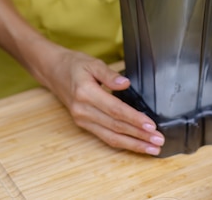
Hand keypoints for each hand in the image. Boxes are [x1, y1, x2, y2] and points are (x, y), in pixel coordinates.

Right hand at [39, 44, 164, 154]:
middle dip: (139, 136)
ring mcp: (82, 120)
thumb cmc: (74, 65)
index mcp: (86, 93)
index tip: (151, 125)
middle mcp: (83, 111)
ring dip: (133, 144)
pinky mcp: (83, 124)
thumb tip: (125, 83)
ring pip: (111, 136)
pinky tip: (135, 145)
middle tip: (158, 141)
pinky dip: (121, 142)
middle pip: (115, 127)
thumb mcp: (93, 63)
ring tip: (151, 148)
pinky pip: (104, 136)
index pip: (115, 110)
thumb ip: (110, 74)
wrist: (53, 71)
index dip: (134, 119)